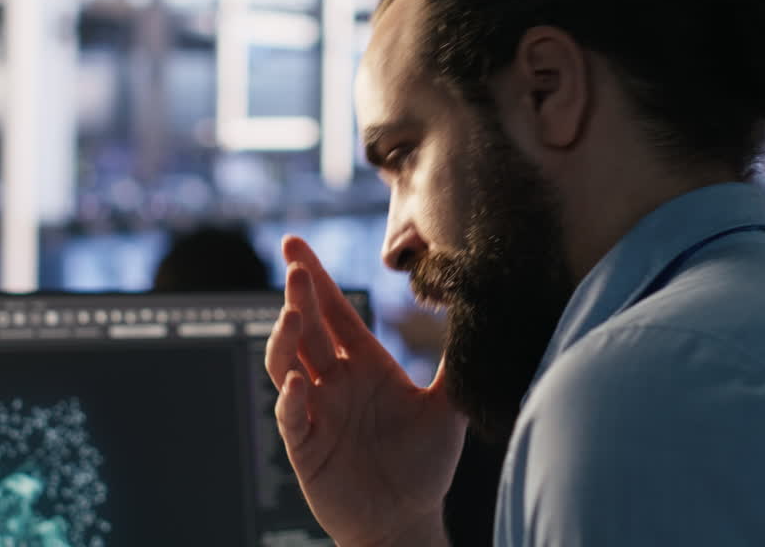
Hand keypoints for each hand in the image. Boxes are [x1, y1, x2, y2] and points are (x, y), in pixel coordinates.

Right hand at [266, 236, 465, 546]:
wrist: (407, 520)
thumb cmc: (425, 465)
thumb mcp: (449, 408)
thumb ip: (457, 364)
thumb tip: (480, 313)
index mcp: (364, 364)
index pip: (334, 311)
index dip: (316, 278)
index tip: (295, 245)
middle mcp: (334, 381)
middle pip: (306, 328)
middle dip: (298, 296)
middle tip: (295, 267)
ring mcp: (315, 411)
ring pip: (285, 363)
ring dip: (284, 338)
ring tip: (293, 315)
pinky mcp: (305, 446)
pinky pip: (290, 417)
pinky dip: (289, 400)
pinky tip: (298, 385)